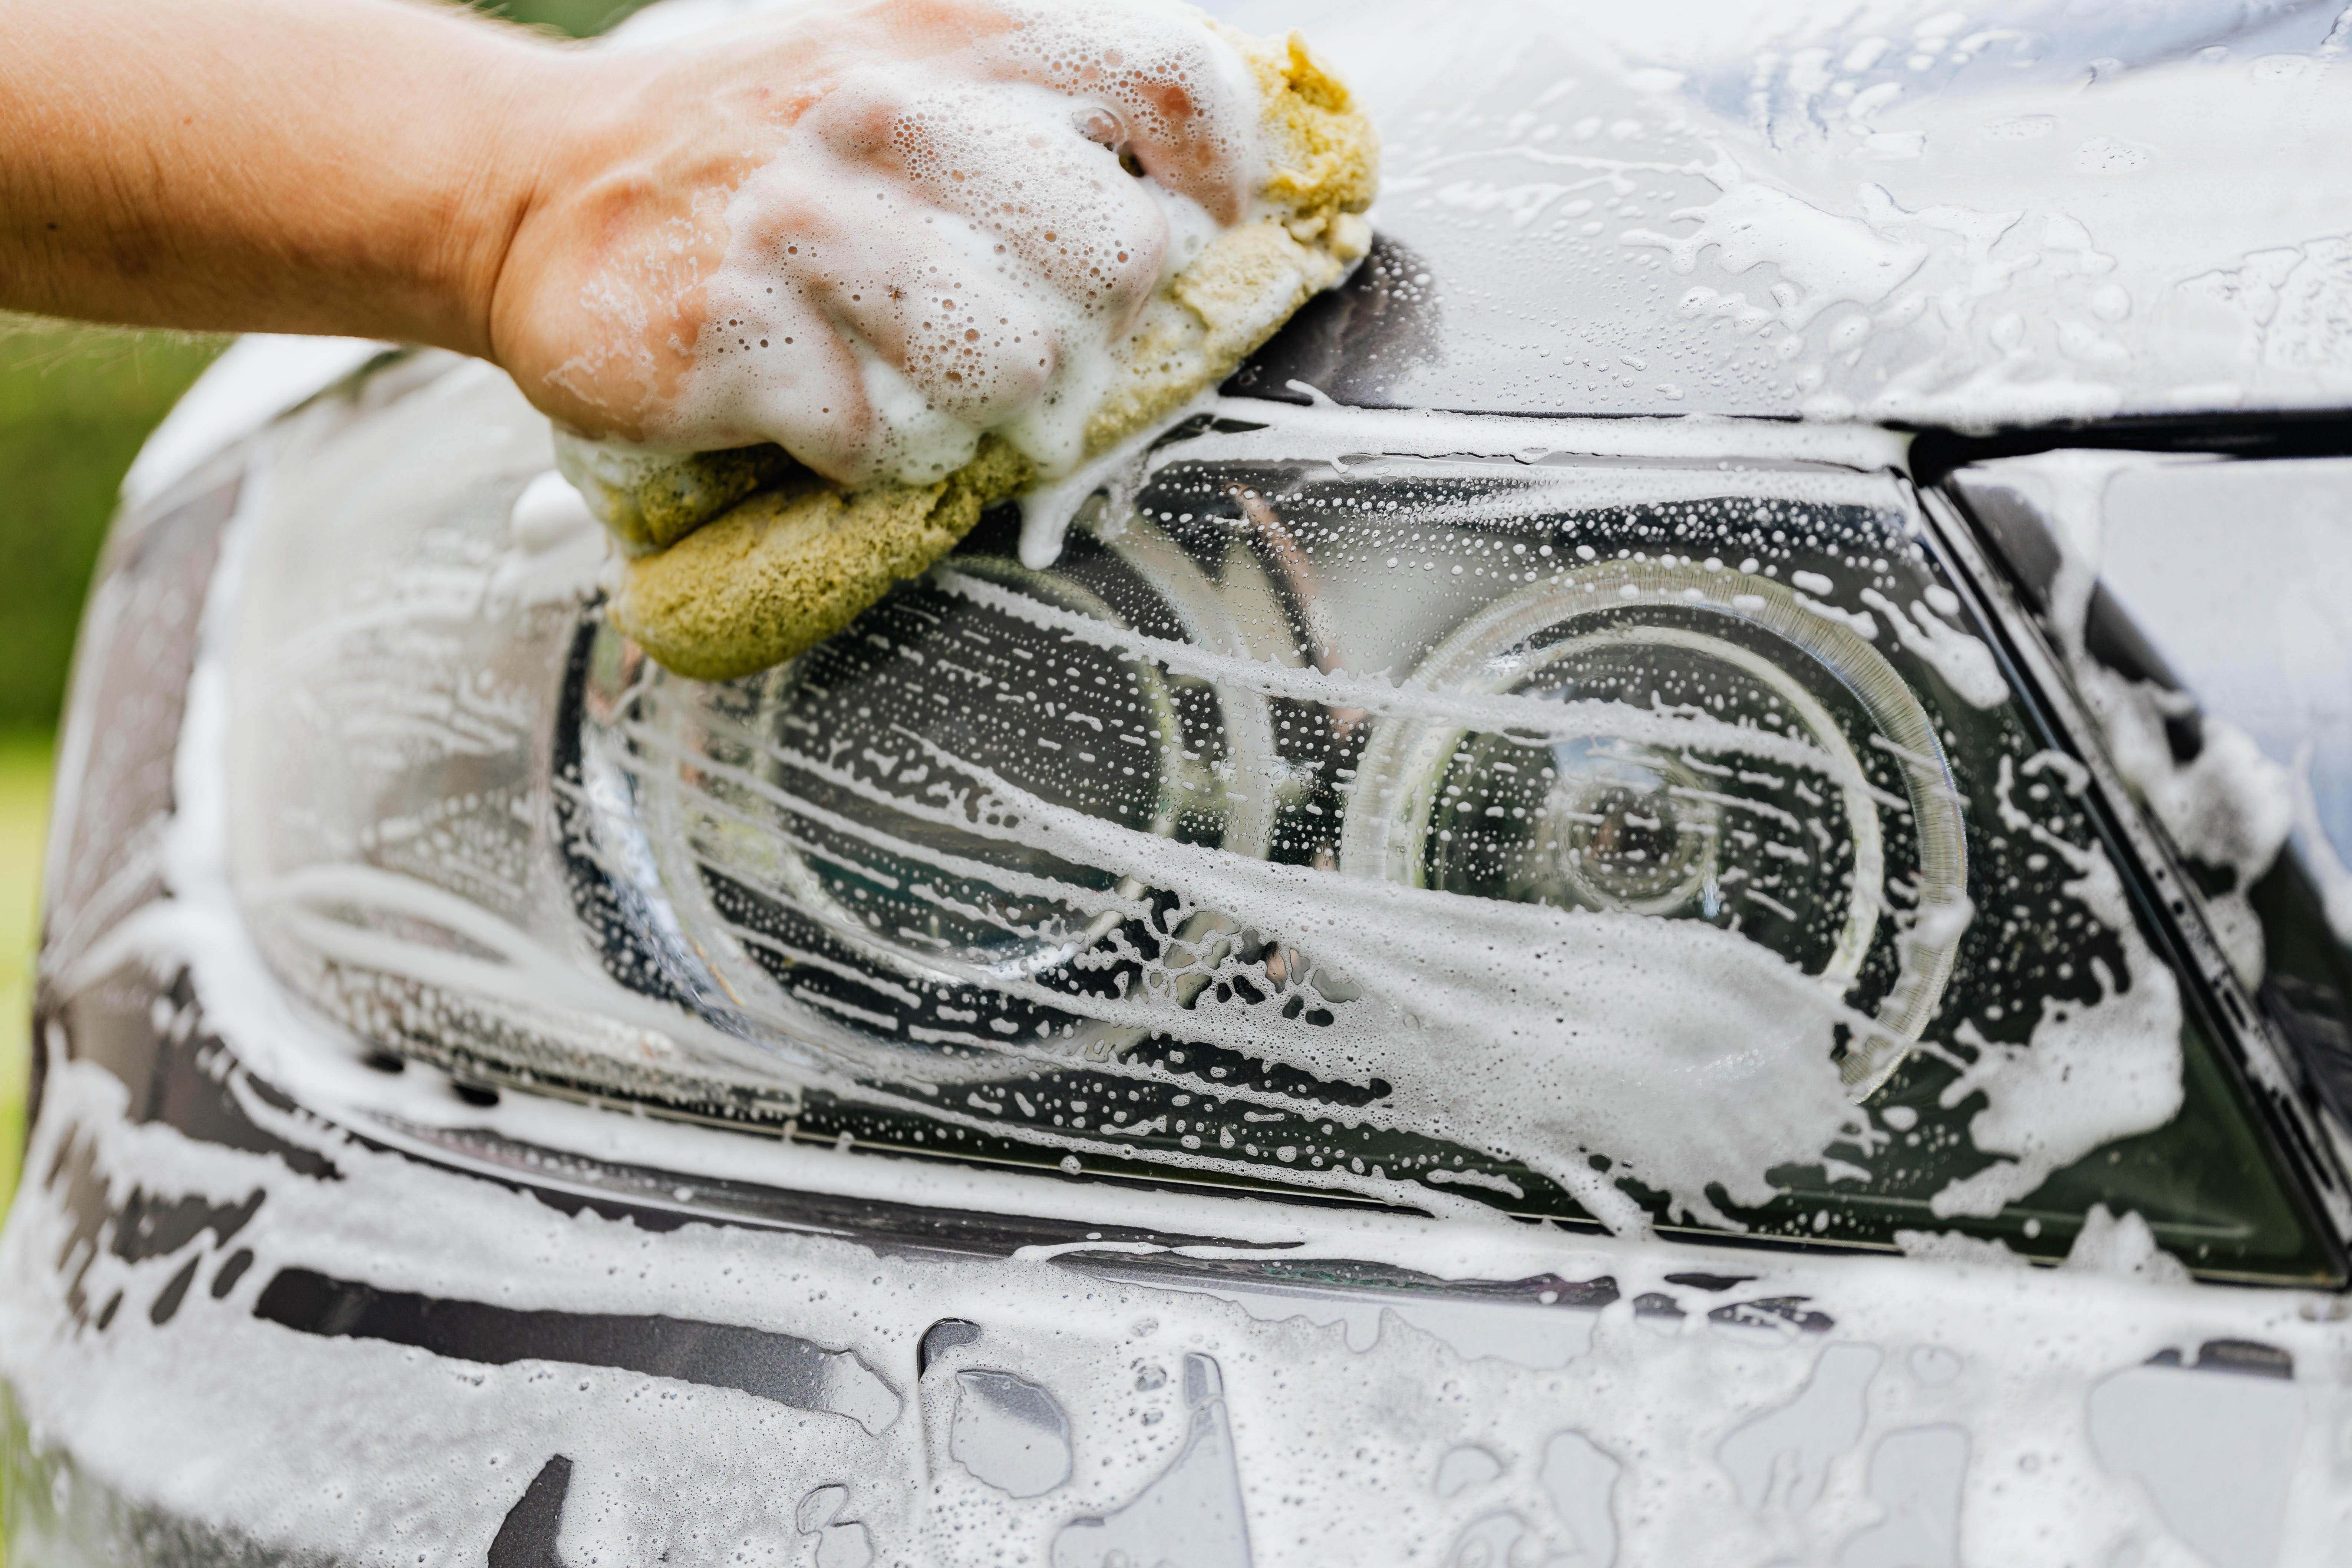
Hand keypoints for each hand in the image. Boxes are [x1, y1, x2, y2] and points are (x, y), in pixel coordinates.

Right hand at [492, 0, 1263, 485]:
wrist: (540, 189)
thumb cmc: (760, 147)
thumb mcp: (905, 70)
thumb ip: (1046, 113)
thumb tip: (1191, 210)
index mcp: (951, 31)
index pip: (1169, 77)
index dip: (1218, 175)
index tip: (1199, 228)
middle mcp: (884, 108)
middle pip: (1118, 255)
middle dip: (1090, 319)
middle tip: (1015, 323)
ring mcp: (801, 223)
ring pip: (1016, 363)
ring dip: (981, 396)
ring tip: (912, 368)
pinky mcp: (732, 335)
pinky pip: (886, 438)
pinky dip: (865, 443)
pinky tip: (815, 394)